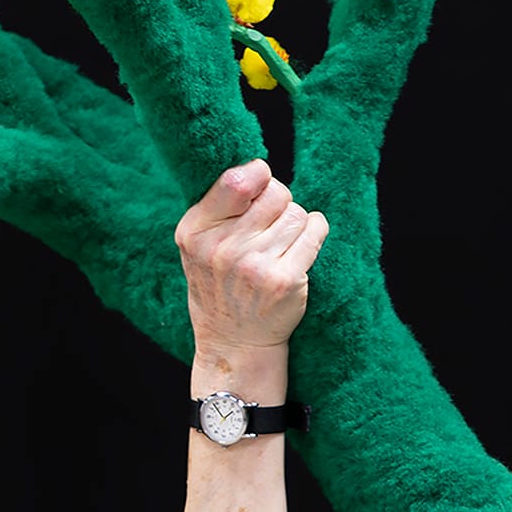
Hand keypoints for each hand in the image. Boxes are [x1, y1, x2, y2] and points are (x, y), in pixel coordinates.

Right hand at [175, 160, 328, 366]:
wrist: (234, 343)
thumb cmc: (218, 285)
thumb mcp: (198, 245)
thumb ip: (218, 207)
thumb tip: (258, 168)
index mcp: (196, 232)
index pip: (236, 181)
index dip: (258, 175)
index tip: (261, 183)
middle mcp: (223, 248)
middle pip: (274, 193)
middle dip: (279, 201)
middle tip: (271, 223)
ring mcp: (256, 266)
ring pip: (296, 213)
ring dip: (295, 223)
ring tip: (281, 243)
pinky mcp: (286, 280)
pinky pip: (314, 232)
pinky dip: (315, 231)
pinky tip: (303, 243)